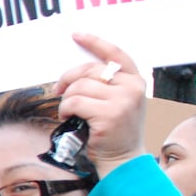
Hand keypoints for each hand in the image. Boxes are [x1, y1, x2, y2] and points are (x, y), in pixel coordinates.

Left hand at [53, 33, 146, 176]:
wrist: (123, 159)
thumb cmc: (115, 130)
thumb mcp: (119, 101)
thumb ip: (106, 84)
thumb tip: (76, 72)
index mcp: (135, 80)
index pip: (115, 54)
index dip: (95, 42)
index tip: (77, 35)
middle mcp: (132, 87)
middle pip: (89, 71)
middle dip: (68, 79)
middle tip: (59, 91)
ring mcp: (122, 101)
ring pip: (79, 87)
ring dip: (66, 99)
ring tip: (68, 111)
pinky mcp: (109, 115)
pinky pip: (74, 102)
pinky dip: (65, 109)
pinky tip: (68, 117)